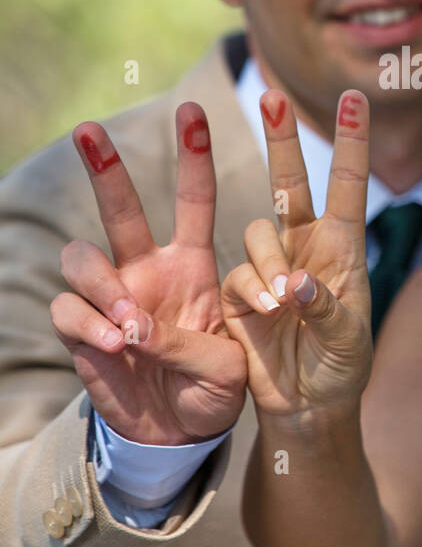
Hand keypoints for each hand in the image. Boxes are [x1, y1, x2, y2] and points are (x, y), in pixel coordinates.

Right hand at [50, 103, 246, 444]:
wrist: (182, 435)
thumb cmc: (214, 389)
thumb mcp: (227, 366)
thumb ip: (190, 343)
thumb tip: (136, 328)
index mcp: (193, 265)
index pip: (194, 200)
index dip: (193, 156)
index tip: (194, 110)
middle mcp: (147, 269)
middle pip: (120, 207)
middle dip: (104, 167)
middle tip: (88, 130)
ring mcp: (111, 297)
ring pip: (83, 256)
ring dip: (103, 284)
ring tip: (130, 324)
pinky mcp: (84, 330)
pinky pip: (68, 309)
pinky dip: (89, 323)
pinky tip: (116, 345)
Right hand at [221, 88, 372, 423]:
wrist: (309, 407)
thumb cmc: (342, 367)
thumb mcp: (351, 339)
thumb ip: (328, 307)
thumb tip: (296, 282)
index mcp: (343, 247)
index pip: (348, 185)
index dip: (351, 141)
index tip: (355, 97)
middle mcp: (304, 246)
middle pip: (289, 182)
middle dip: (280, 138)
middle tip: (272, 97)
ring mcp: (269, 267)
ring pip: (258, 232)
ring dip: (271, 262)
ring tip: (286, 300)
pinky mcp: (238, 292)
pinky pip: (238, 275)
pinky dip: (253, 291)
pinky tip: (269, 313)